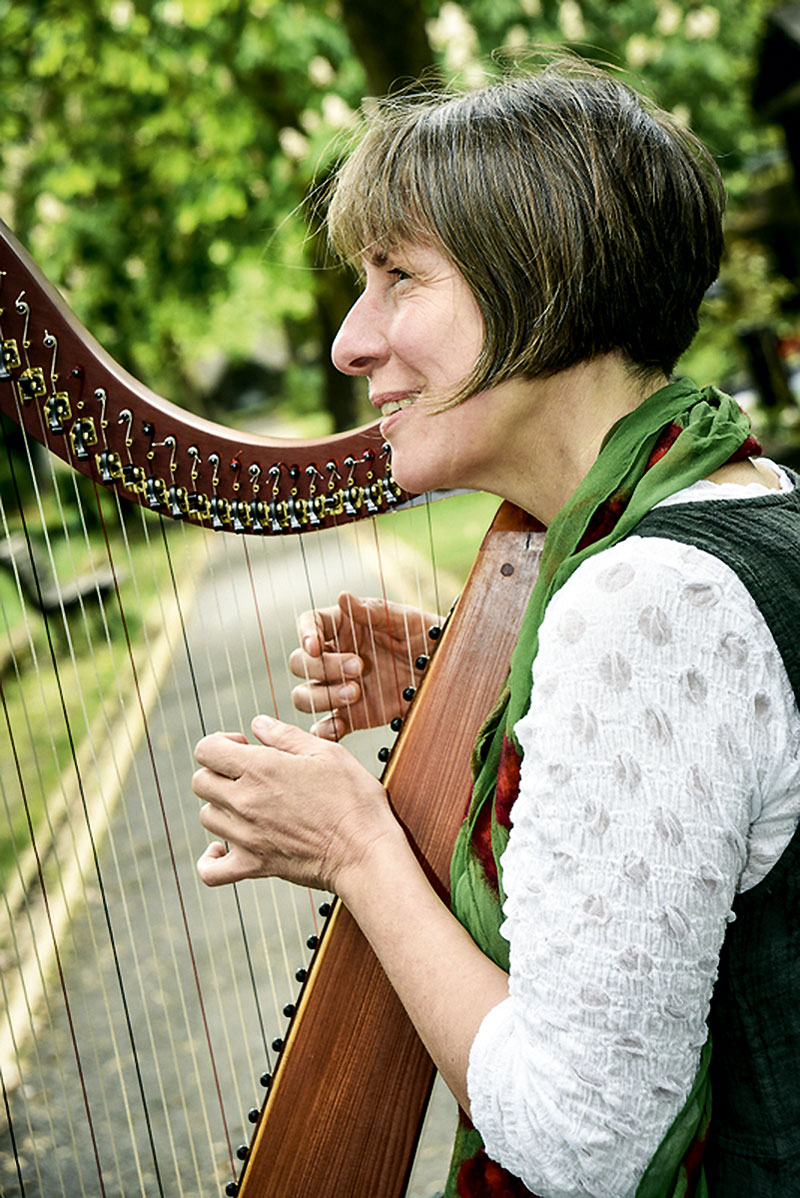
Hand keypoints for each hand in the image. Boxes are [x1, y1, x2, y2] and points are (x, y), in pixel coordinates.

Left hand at [193, 716, 393, 890]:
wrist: (365, 853)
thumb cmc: (354, 799)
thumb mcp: (327, 753)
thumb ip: (286, 735)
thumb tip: (258, 724)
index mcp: (260, 768)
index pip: (206, 749)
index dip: (221, 742)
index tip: (244, 746)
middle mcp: (245, 802)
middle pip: (201, 781)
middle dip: (219, 771)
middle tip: (248, 773)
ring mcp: (246, 837)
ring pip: (207, 816)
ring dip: (221, 806)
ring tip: (249, 804)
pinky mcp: (254, 866)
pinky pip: (211, 871)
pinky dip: (210, 860)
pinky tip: (221, 848)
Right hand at [289, 591, 438, 739]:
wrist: (449, 674)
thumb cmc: (427, 638)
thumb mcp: (405, 620)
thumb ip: (372, 611)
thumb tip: (342, 597)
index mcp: (344, 627)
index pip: (309, 625)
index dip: (305, 634)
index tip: (314, 646)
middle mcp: (335, 657)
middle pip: (300, 664)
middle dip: (323, 667)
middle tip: (359, 667)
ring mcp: (340, 688)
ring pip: (305, 696)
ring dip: (323, 697)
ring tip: (357, 692)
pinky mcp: (351, 716)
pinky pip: (324, 727)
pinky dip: (324, 730)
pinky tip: (340, 724)